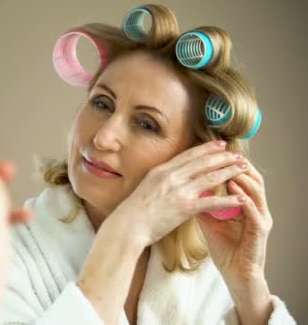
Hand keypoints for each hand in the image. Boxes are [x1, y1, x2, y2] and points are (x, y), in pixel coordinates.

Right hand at [78, 140, 247, 322]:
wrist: (127, 226)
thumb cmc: (133, 212)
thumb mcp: (145, 187)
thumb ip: (160, 180)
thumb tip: (170, 176)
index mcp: (161, 170)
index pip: (189, 155)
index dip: (207, 148)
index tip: (220, 145)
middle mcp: (171, 176)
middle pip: (203, 162)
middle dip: (224, 157)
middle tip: (238, 154)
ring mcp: (179, 191)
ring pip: (211, 177)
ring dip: (230, 171)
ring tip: (244, 168)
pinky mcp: (185, 207)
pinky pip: (212, 201)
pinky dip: (229, 199)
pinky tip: (241, 198)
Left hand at [197, 160, 272, 323]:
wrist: (236, 272)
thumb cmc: (224, 247)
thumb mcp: (208, 221)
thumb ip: (200, 203)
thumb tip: (185, 186)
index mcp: (244, 203)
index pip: (239, 176)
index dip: (227, 164)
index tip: (212, 151)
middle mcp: (255, 207)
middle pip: (252, 178)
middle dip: (237, 165)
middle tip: (223, 152)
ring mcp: (260, 218)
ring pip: (256, 191)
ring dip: (242, 179)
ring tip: (229, 168)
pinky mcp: (260, 231)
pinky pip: (255, 211)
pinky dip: (244, 200)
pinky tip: (235, 192)